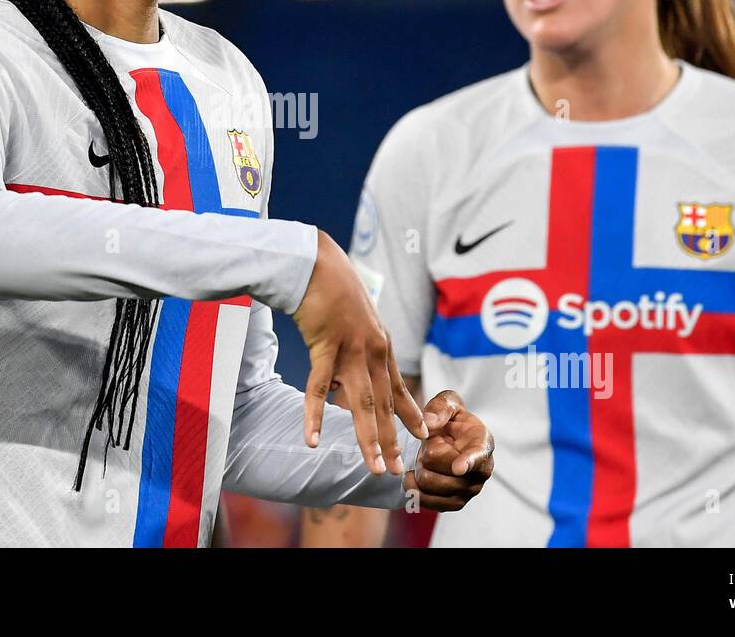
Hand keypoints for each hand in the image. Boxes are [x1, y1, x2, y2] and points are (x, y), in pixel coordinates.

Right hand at [293, 231, 427, 475]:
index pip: (398, 388)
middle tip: (398, 471)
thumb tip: (347, 370)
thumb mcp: (355, 318)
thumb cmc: (332, 287)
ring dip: (367, 440)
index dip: (410, 414)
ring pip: (362, 405)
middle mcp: (373, 351)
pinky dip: (315, 416)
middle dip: (391, 440)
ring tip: (374, 468)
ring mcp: (351, 351)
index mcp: (381, 345)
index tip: (422, 436)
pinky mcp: (326, 347)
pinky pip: (319, 389)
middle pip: (384, 405)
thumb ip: (356, 346)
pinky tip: (312, 440)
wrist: (317, 263)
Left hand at [404, 390, 493, 511]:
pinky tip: (412, 478)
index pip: (477, 457)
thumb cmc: (451, 419)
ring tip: (424, 459)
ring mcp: (470, 490)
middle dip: (426, 456)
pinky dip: (415, 491)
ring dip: (419, 471)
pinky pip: (429, 503)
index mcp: (483, 444)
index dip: (467, 462)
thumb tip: (430, 422)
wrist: (452, 439)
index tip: (458, 468)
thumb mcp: (448, 403)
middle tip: (429, 445)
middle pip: (442, 471)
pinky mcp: (455, 503)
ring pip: (430, 485)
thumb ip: (440, 407)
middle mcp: (481, 472)